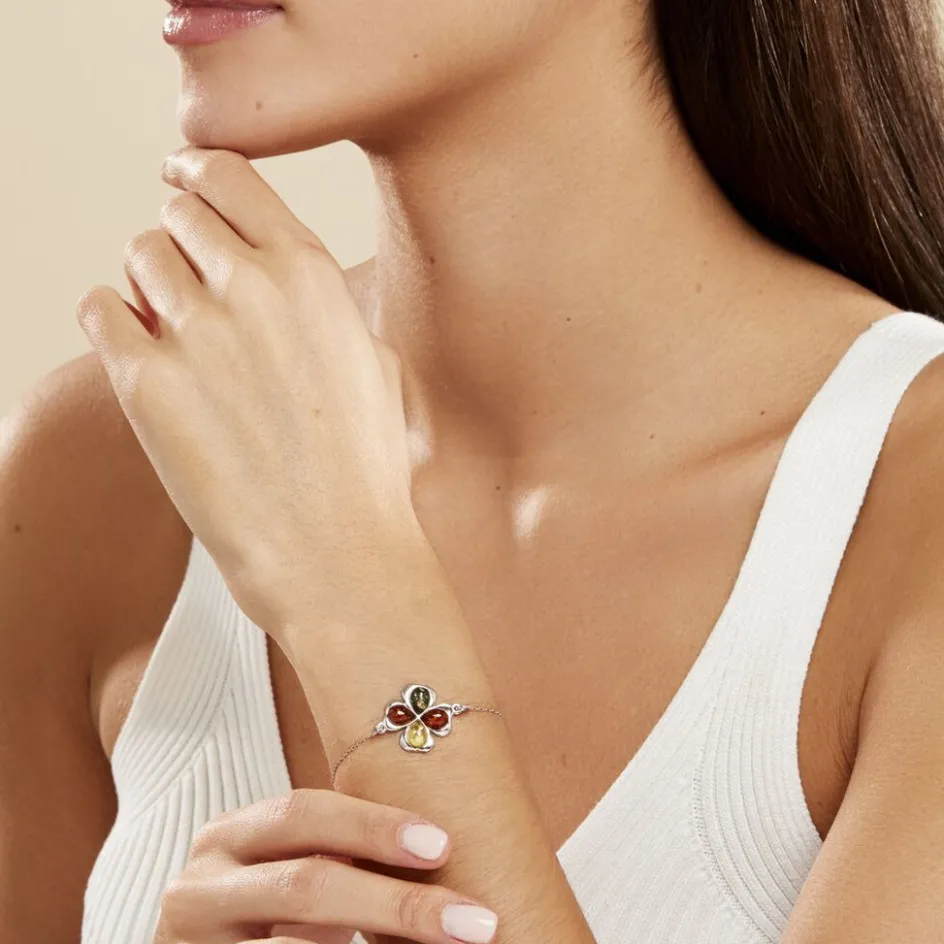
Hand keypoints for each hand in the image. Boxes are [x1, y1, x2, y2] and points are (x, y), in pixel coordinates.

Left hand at [75, 147, 424, 636]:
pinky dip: (112, 322)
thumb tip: (287, 283)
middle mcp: (253, 288)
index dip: (202, 173)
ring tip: (175, 334)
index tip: (185, 178)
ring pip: (139, 256)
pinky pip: (99, 310)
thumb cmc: (364, 474)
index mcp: (311, 276)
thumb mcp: (375, 365)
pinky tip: (141, 353)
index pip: (234, 175)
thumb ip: (324, 306)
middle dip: (181, 241)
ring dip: (150, 284)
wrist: (338, 553)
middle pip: (180, 214)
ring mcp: (196, 333)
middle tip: (188, 280)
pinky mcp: (146, 383)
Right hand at [152, 789, 498, 943]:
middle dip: (396, 902)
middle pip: (305, 883)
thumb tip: (449, 855)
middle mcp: (200, 887)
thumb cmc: (265, 918)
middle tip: (471, 921)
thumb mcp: (290, 877)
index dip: (373, 825)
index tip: (442, 845)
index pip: (304, 812)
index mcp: (228, 837)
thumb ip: (341, 858)